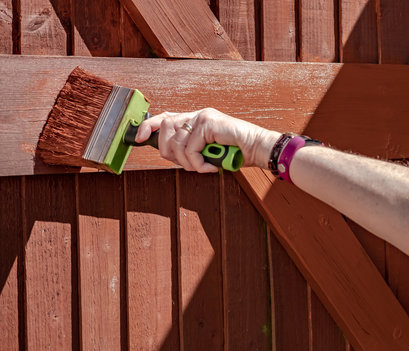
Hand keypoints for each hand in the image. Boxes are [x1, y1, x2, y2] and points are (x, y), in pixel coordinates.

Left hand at [135, 108, 280, 172]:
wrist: (258, 148)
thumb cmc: (236, 152)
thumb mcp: (208, 151)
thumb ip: (190, 148)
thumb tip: (169, 154)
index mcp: (196, 119)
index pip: (165, 117)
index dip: (149, 126)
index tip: (140, 137)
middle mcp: (197, 114)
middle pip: (165, 130)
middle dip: (171, 153)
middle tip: (190, 164)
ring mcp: (203, 117)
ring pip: (176, 142)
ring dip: (188, 162)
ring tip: (203, 166)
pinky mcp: (208, 122)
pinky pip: (190, 148)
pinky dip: (198, 163)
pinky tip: (211, 166)